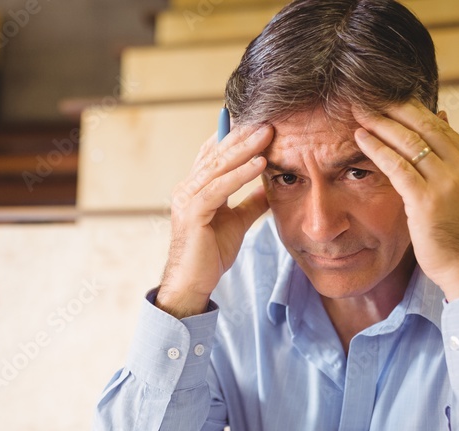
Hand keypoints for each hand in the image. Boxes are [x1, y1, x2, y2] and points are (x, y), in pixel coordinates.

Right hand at [156, 124, 273, 318]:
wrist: (193, 283)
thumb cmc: (210, 254)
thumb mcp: (237, 221)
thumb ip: (251, 202)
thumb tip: (271, 184)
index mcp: (196, 187)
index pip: (214, 153)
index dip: (234, 135)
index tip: (260, 120)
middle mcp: (188, 188)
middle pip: (217, 153)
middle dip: (243, 134)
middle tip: (268, 118)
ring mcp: (187, 199)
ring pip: (218, 166)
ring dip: (245, 148)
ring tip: (268, 133)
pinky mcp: (193, 213)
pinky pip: (219, 188)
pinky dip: (240, 174)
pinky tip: (260, 163)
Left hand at [353, 101, 458, 300]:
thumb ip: (452, 162)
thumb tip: (443, 119)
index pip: (440, 127)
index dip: (413, 109)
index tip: (390, 97)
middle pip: (425, 126)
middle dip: (394, 108)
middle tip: (369, 95)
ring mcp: (447, 184)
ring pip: (410, 143)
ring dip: (381, 124)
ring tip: (359, 111)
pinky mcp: (427, 201)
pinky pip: (397, 167)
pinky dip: (377, 149)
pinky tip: (360, 139)